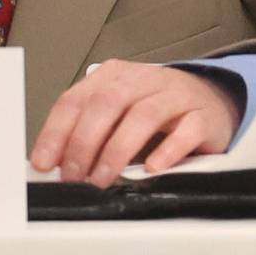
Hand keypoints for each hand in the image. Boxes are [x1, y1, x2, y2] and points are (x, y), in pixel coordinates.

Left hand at [29, 61, 240, 187]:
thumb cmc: (156, 110)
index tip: (44, 162)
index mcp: (113, 76)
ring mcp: (174, 95)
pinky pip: (185, 131)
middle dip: (84, 142)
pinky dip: (167, 150)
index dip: (56, 132)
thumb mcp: (118, 113)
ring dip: (117, 150)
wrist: (211, 100)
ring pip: (143, 115)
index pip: (76, 98)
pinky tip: (152, 168)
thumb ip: (90, 131)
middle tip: (73, 175)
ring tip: (103, 178)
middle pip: (106, 103)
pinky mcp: (202, 115)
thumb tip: (56, 164)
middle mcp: (142, 79)